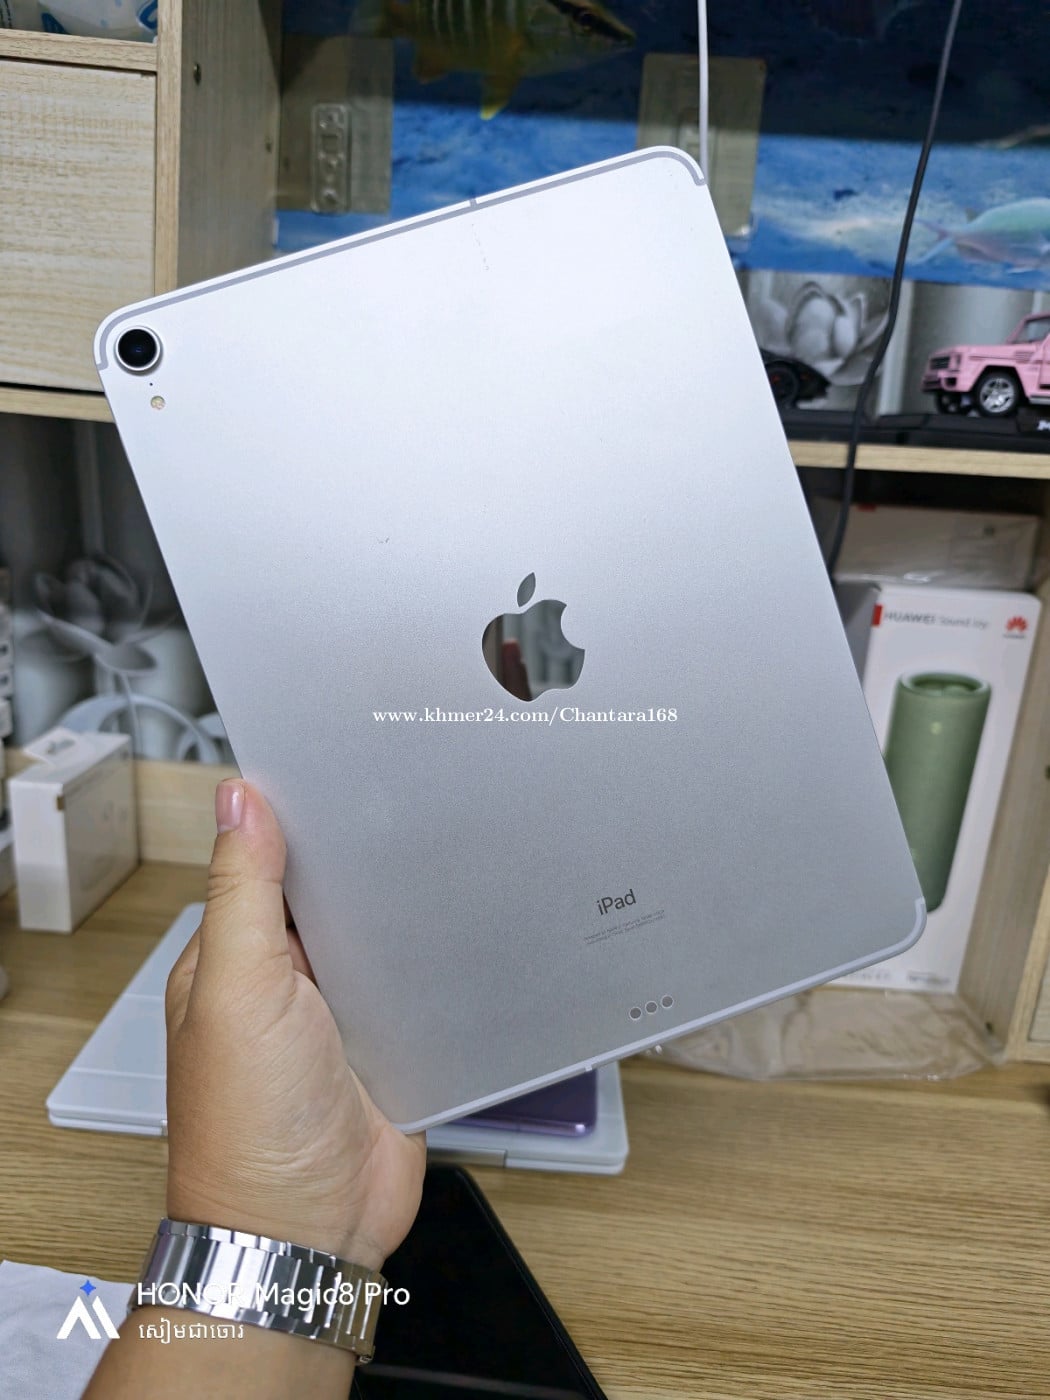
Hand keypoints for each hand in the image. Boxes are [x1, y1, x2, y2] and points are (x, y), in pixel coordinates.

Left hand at [164, 779, 425, 1269]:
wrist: (311, 1231)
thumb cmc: (249, 1128)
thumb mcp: (239, 989)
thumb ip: (242, 893)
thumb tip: (238, 800)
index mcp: (238, 955)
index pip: (269, 863)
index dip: (302, 820)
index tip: (344, 772)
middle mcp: (289, 979)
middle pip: (334, 896)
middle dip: (367, 862)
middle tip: (419, 805)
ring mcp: (343, 1013)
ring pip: (383, 937)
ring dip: (407, 913)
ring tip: (455, 854)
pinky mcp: (393, 1044)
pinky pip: (422, 986)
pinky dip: (441, 965)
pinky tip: (469, 932)